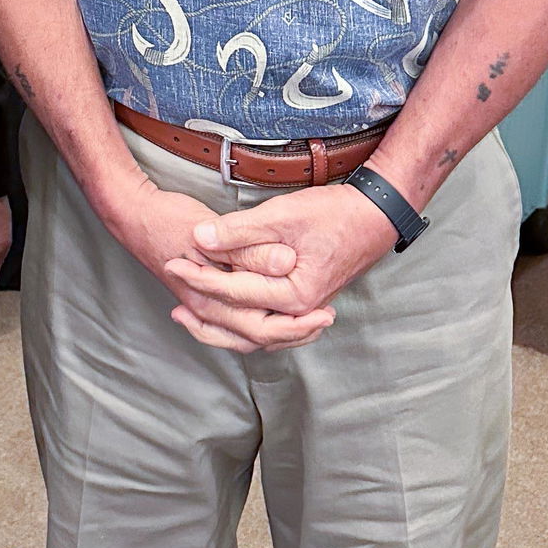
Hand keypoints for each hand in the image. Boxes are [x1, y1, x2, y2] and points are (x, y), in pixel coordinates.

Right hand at [105, 177, 334, 353]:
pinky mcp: (201, 295)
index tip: (325, 313)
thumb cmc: (168, 218)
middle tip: (325, 319)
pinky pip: (233, 323)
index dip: (297, 324)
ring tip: (307, 323)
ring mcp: (201, 305)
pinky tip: (270, 313)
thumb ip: (249, 249)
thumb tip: (285, 263)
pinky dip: (256, 323)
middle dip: (294, 333)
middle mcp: (205, 309)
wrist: (132, 214)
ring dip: (277, 332)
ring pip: (244, 335)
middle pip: (257, 338)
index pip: (262, 327)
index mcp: (210, 298)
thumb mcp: (212, 229)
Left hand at [164, 182, 397, 349]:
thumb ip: (241, 230)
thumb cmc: (334, 214)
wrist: (375, 216)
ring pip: (252, 334)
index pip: (235, 293)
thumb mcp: (284, 215)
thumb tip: (200, 239)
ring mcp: (302, 313)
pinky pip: (265, 326)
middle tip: (172, 279)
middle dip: (202, 303)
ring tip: (184, 316)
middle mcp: (298, 313)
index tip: (172, 262)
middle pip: (240, 324)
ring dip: (217, 327)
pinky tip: (221, 315)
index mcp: (294, 296)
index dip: (199, 276)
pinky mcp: (301, 305)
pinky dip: (240, 324)